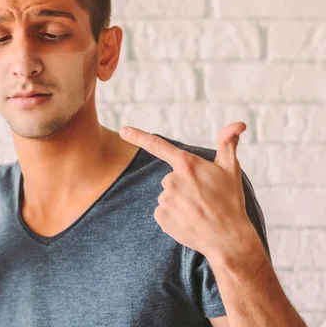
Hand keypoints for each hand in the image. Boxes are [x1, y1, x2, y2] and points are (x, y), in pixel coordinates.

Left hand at [119, 122, 255, 259]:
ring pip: (167, 197)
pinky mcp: (161, 217)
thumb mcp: (230, 170)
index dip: (138, 136)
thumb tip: (240, 123)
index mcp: (187, 165)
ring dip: (178, 203)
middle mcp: (172, 180)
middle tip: (202, 198)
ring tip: (197, 211)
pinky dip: (173, 216)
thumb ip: (228, 143)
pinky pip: (162, 212)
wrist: (228, 238)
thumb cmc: (230, 201)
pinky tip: (188, 221)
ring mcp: (165, 200)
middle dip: (183, 186)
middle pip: (170, 179)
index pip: (158, 146)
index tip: (123, 130)